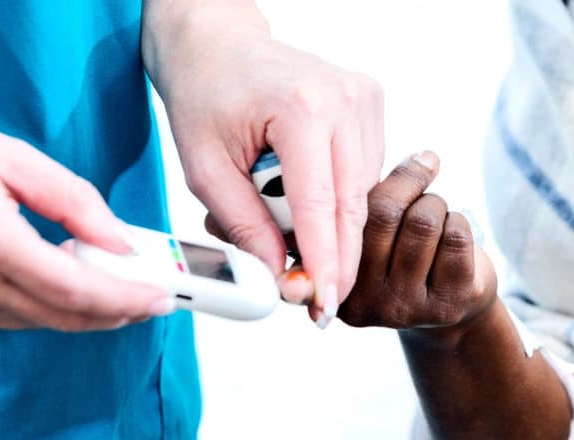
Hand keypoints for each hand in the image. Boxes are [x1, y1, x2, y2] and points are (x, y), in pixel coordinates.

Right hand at [0, 117, 173, 330]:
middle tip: (153, 300)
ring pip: (38, 320)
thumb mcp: (14, 159)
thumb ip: (74, 202)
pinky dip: (51, 306)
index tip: (161, 296)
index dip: (126, 299)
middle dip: (117, 312)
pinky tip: (73, 285)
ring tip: (123, 291)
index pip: (77, 289)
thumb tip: (119, 241)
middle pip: (63, 315)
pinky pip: (11, 315)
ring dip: (87, 312)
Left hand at [142, 3, 384, 325]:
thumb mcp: (205, 169)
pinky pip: (362, 175)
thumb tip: (280, 277)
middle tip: (312, 297)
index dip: (323, 264)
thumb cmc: (204, 94)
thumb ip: (244, 226)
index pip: (321, 206)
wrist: (217, 41)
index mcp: (302, 109)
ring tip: (279, 214)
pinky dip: (335, 200)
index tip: (324, 306)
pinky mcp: (369, 105)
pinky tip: (301, 194)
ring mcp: (364, 100)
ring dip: (328, 226)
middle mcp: (346, 101)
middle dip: (334, 259)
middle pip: (353, 207)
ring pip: (361, 196)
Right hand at [334, 151, 496, 341]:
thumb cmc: (403, 253)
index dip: (375, 181)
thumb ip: (369, 201)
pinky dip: (459, 222)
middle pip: (386, 214)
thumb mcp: (371, 230)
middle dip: (412, 187)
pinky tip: (453, 235)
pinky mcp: (445, 307)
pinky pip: (455, 238)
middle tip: (423, 185)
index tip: (402, 156)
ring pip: (423, 222)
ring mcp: (403, 308)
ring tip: (436, 216)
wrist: (449, 306)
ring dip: (436, 206)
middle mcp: (362, 300)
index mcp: (332, 278)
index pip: (346, 215)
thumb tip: (423, 158)